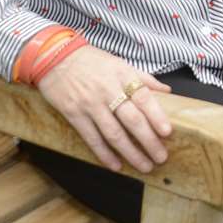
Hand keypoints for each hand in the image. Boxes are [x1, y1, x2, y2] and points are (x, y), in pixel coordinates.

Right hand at [35, 45, 172, 172]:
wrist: (54, 57)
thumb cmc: (91, 60)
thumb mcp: (119, 62)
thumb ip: (143, 78)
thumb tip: (166, 91)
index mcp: (122, 75)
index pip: (143, 97)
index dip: (156, 116)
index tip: (167, 132)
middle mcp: (108, 90)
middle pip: (131, 119)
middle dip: (148, 141)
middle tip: (161, 157)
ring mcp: (90, 104)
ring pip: (114, 133)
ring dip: (131, 153)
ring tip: (145, 166)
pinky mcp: (74, 114)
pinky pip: (92, 138)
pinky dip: (104, 154)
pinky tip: (116, 165)